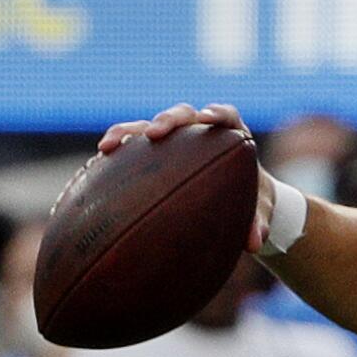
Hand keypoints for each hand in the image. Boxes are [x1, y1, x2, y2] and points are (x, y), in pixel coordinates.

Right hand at [98, 104, 276, 251]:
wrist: (239, 200)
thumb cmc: (251, 201)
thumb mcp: (258, 212)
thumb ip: (258, 224)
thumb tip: (255, 244)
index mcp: (231, 135)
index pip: (225, 115)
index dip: (216, 113)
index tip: (208, 118)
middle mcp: (199, 131)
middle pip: (183, 115)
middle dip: (167, 120)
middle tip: (155, 133)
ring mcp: (175, 140)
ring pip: (149, 127)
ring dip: (129, 132)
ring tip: (108, 145)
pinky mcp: (154, 152)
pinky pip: (132, 147)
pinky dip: (117, 151)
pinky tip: (98, 164)